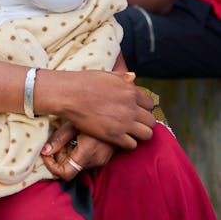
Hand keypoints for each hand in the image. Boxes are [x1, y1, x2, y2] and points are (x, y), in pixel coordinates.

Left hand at [40, 121, 114, 180]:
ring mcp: (101, 161)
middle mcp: (95, 161)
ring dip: (69, 154)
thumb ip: (58, 139)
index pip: (66, 174)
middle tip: (58, 141)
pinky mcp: (104, 158)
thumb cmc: (93, 115)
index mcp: (87, 153)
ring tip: (70, 137)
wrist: (117, 114)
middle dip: (60, 157)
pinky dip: (78, 153)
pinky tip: (79, 138)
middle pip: (70, 168)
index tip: (46, 154)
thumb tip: (44, 152)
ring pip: (77, 164)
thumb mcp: (72, 124)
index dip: (52, 167)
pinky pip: (85, 160)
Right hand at [41, 69, 155, 149]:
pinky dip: (127, 143)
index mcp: (130, 91)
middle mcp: (131, 107)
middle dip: (144, 123)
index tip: (137, 111)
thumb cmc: (84, 82)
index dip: (144, 108)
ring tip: (129, 133)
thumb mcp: (107, 75)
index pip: (150, 104)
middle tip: (134, 124)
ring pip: (146, 134)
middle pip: (151, 121)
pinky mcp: (114, 135)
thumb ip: (123, 77)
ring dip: (139, 134)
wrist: (69, 94)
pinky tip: (119, 138)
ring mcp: (124, 122)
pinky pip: (132, 145)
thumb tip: (133, 76)